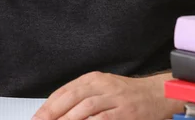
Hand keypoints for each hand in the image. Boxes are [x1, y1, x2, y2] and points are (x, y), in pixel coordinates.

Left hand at [32, 71, 183, 119]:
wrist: (158, 94)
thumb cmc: (129, 95)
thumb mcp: (103, 89)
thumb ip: (83, 97)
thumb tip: (58, 111)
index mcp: (93, 79)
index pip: (64, 91)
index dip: (48, 106)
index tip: (37, 117)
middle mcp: (102, 86)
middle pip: (70, 98)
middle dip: (52, 113)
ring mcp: (114, 98)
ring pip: (84, 108)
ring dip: (68, 119)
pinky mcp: (125, 112)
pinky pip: (103, 118)